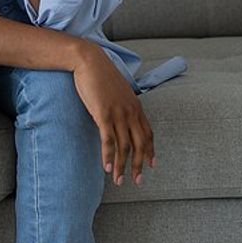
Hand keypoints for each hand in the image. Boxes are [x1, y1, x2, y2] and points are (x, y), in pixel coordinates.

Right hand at [72, 45, 156, 187]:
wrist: (89, 61)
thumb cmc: (101, 75)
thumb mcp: (118, 91)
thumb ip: (122, 106)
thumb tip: (120, 117)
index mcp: (136, 106)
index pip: (148, 133)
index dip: (150, 151)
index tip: (152, 165)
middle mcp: (130, 112)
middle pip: (139, 144)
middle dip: (139, 165)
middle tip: (137, 181)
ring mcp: (118, 113)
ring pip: (124, 146)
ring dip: (122, 166)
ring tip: (119, 181)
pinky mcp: (103, 114)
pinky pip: (108, 140)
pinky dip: (108, 156)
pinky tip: (107, 168)